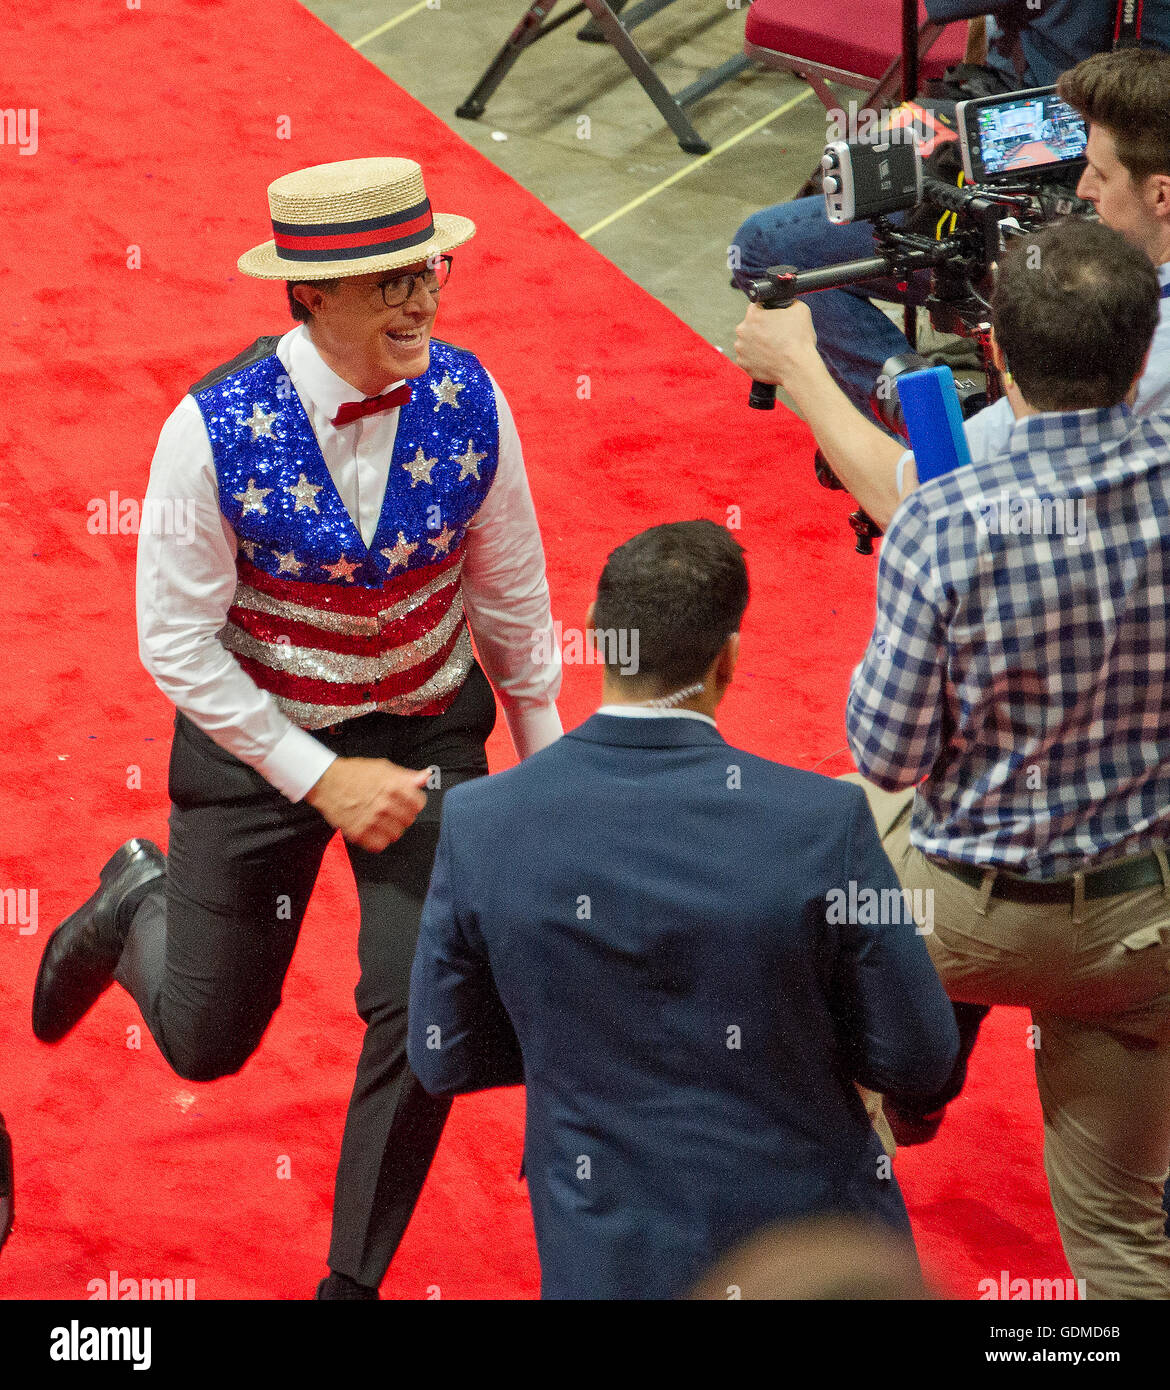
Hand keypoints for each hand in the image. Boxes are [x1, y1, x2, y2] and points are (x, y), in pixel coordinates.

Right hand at [305, 757, 428, 850]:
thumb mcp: (383, 768)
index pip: (419, 804)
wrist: (326, 782)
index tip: (407, 803)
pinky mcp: (358, 832)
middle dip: (402, 816)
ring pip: (396, 835)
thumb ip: (407, 776)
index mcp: (393, 786)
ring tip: (382, 821)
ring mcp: (371, 819)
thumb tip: (427, 777)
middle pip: (408, 821)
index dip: (413, 803)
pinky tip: (373, 831)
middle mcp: (384, 804)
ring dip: (391, 829)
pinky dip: (378, 841)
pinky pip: (379, 845)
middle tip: (392, 812)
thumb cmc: (354, 774)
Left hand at [734, 299, 817, 387]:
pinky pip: (747, 357)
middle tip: (775, 335)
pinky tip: (768, 358)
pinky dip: (756, 358)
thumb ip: (789, 302)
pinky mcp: (743, 364)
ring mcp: (741, 349)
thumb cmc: (799, 341)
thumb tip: (787, 302)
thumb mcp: (800, 309)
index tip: (773, 319)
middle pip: (750, 325)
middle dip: (760, 329)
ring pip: (747, 342)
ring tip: (773, 348)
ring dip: (757, 343)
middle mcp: (742, 331)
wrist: (797, 368)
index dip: (766, 312)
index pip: (756, 307)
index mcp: (753, 315)